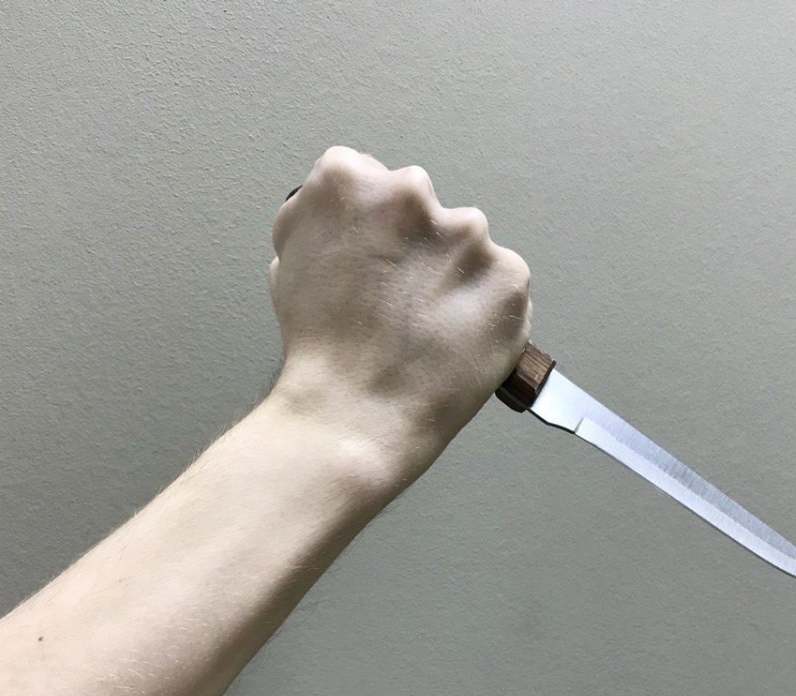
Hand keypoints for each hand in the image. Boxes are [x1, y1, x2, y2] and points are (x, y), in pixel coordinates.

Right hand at [268, 146, 531, 480]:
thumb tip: (344, 217)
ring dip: (453, 275)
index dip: (369, 226)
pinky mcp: (508, 275)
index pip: (368, 178)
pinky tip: (456, 337)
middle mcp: (410, 193)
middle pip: (421, 208)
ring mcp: (467, 233)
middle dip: (415, 245)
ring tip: (426, 326)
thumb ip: (319, 222)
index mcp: (348, 181)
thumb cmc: (319, 352)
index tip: (370, 259)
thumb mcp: (287, 264)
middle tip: (397, 299)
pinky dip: (487, 308)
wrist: (354, 416)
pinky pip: (502, 284)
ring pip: (465, 246)